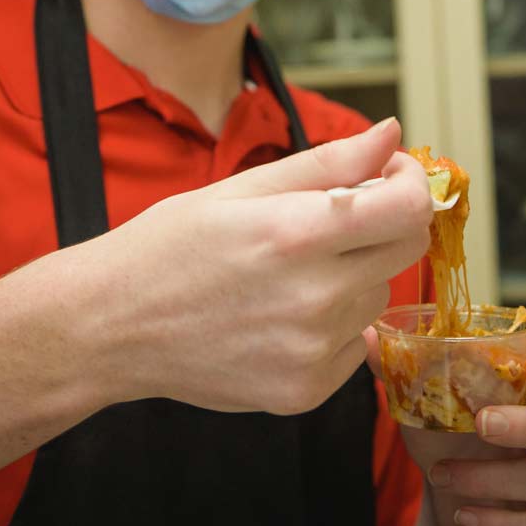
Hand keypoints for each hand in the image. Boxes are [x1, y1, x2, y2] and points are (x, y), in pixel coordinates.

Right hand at [80, 118, 432, 414]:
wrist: (113, 325)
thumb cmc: (170, 245)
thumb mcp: (242, 189)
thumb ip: (328, 163)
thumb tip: (390, 134)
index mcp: (296, 233)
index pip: (408, 209)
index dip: (412, 184)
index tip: (394, 174)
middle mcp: (313, 298)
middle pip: (404, 250)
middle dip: (385, 223)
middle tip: (337, 217)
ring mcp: (311, 352)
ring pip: (376, 296)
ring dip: (353, 275)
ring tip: (288, 271)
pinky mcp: (305, 391)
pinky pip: (353, 344)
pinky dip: (333, 325)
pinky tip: (280, 313)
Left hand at [398, 332, 525, 525]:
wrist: (445, 492)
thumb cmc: (444, 431)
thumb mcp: (421, 400)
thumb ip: (399, 368)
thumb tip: (368, 337)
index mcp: (524, 389)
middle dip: (525, 424)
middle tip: (481, 424)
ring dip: (487, 478)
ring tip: (440, 474)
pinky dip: (497, 523)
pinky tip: (462, 514)